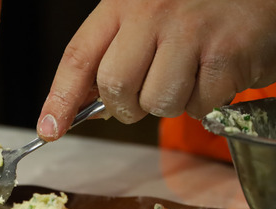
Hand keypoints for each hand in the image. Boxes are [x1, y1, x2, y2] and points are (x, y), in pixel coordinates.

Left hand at [37, 0, 275, 140]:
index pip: (79, 56)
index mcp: (124, 2)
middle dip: (127, 106)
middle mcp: (154, 12)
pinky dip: (207, 100)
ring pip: (157, 102)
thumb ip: (113, 56)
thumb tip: (82, 107)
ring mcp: (191, 31)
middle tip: (147, 94)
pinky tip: (217, 71)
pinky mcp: (226, 54)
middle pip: (115, 87)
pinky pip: (199, 105)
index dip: (60, 98)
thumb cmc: (203, 9)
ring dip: (171, 103)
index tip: (49, 129)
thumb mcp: (147, 17)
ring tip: (191, 74)